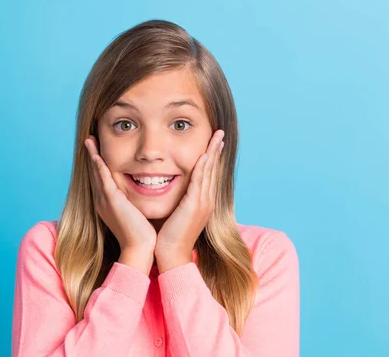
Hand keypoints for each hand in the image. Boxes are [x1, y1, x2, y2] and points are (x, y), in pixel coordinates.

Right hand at [84, 135, 156, 251]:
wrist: (140, 249)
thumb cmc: (142, 235)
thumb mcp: (136, 214)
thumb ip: (135, 203)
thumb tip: (145, 192)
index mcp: (108, 204)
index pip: (102, 179)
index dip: (98, 164)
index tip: (97, 150)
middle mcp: (103, 201)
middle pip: (96, 174)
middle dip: (92, 156)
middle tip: (89, 140)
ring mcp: (105, 201)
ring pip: (97, 174)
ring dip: (93, 156)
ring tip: (89, 141)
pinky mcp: (111, 202)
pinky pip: (103, 180)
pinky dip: (99, 167)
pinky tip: (97, 156)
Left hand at [155, 129, 224, 262]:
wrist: (170, 255)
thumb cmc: (168, 237)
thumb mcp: (176, 214)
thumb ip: (178, 200)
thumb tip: (171, 189)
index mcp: (202, 202)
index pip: (208, 174)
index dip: (211, 157)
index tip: (213, 142)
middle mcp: (207, 201)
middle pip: (213, 169)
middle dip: (216, 150)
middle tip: (219, 133)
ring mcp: (203, 203)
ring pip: (209, 172)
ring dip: (212, 153)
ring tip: (216, 137)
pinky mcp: (195, 206)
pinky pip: (200, 181)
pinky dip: (203, 167)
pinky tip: (204, 154)